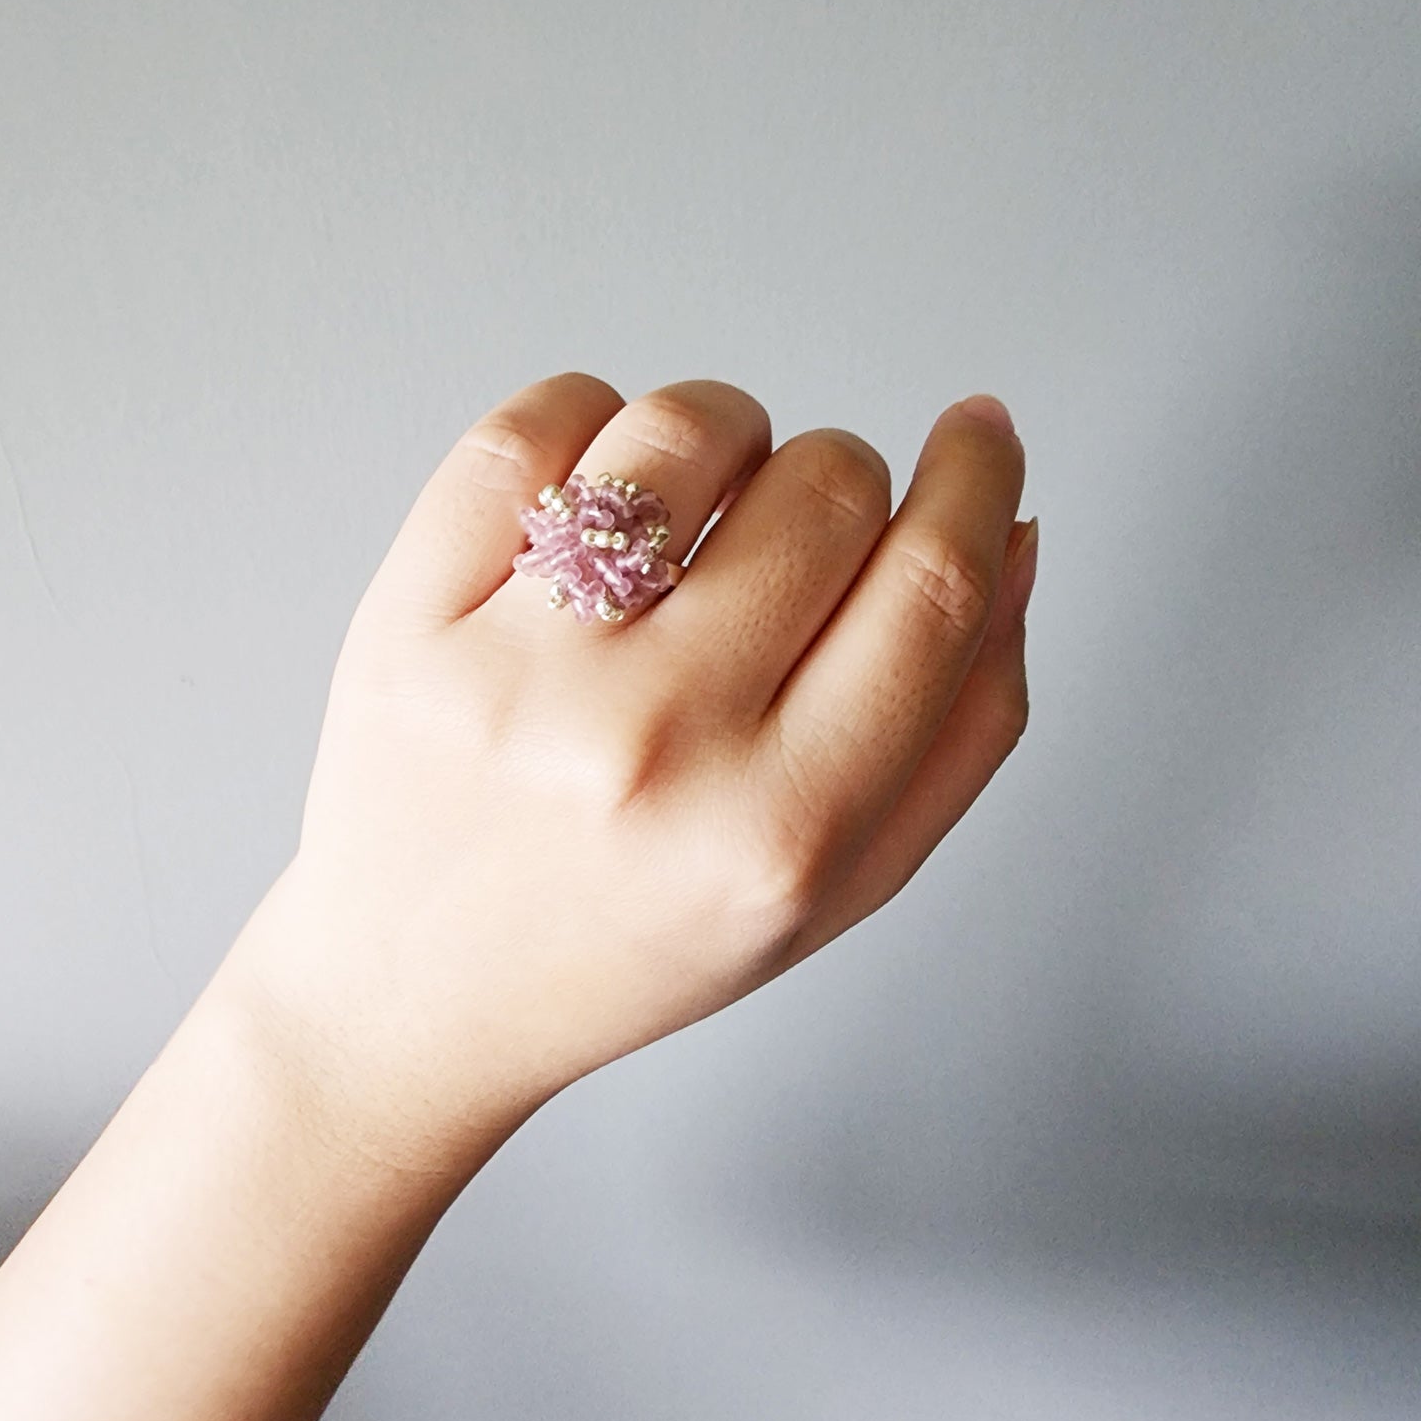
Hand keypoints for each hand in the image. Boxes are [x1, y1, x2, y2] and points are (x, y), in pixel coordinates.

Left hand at [224, 373, 1035, 1174]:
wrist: (421, 995)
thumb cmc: (641, 932)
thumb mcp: (841, 883)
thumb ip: (962, 724)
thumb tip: (1010, 532)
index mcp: (785, 831)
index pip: (931, 586)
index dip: (977, 479)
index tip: (980, 432)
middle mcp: (655, 747)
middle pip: (827, 490)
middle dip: (843, 480)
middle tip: (797, 538)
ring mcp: (518, 678)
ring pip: (684, 430)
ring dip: (722, 438)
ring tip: (693, 514)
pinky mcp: (410, 620)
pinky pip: (534, 425)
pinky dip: (588, 424)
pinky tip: (592, 499)